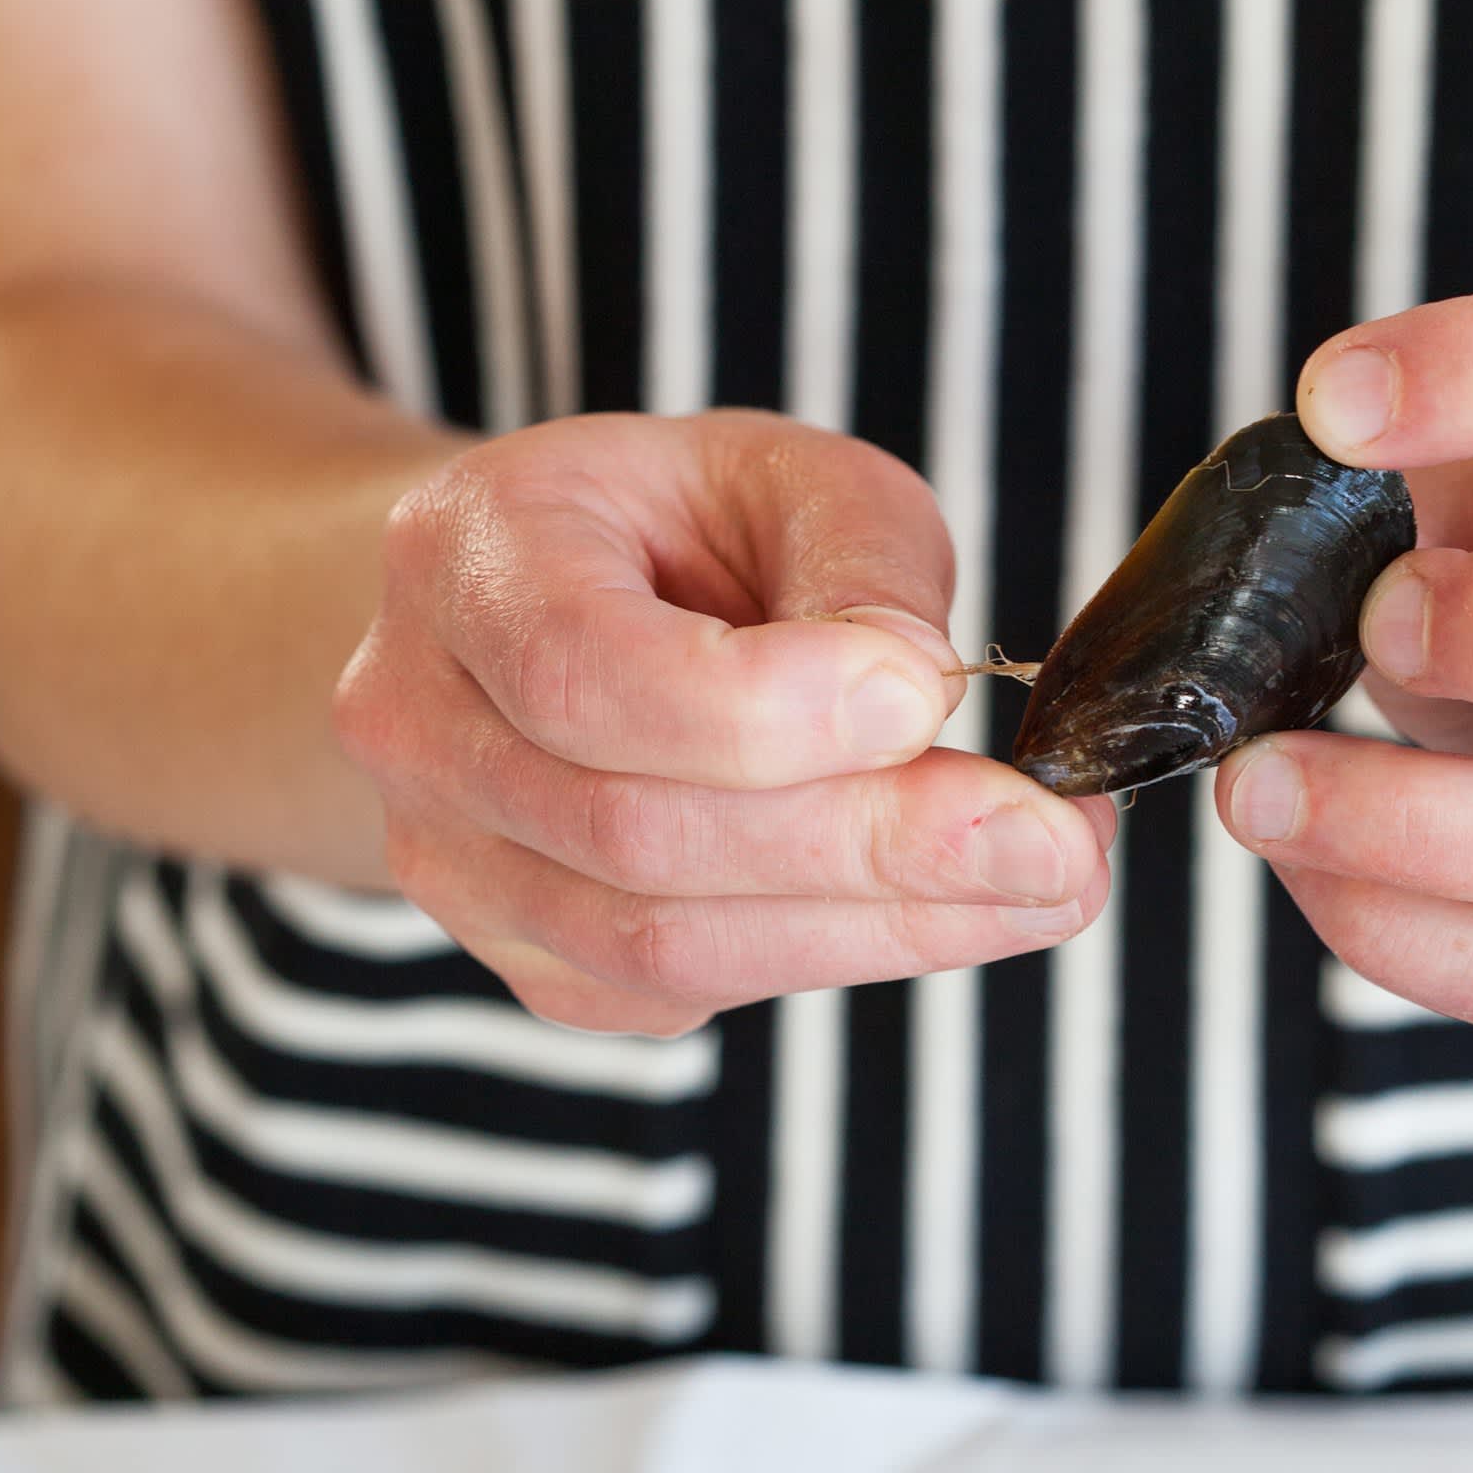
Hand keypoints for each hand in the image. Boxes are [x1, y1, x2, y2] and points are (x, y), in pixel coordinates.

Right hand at [334, 409, 1110, 1033]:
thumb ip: (858, 562)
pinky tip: (951, 913)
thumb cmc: (678, 532)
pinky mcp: (533, 963)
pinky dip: (837, 958)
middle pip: (640, 832)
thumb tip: (916, 695)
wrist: (546, 616)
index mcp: (465, 557)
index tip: (928, 698)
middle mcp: (422, 724)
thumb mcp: (783, 476)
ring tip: (1045, 887)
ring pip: (668, 943)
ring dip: (881, 928)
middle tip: (1051, 842)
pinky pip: (685, 995)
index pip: (585, 672)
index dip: (764, 710)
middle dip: (870, 845)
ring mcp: (458, 865)